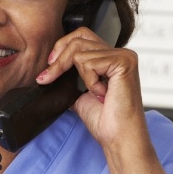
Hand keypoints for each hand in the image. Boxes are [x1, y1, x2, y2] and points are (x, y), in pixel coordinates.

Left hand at [36, 27, 147, 149]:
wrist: (117, 137)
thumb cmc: (106, 121)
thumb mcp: (80, 96)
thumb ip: (71, 79)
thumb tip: (50, 72)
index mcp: (111, 58)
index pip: (81, 36)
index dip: (61, 48)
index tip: (48, 69)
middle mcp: (120, 53)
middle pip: (78, 38)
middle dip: (59, 59)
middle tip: (48, 77)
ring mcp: (124, 56)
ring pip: (79, 51)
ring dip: (79, 76)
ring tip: (94, 93)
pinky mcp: (123, 62)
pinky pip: (89, 62)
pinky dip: (89, 80)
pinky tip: (102, 93)